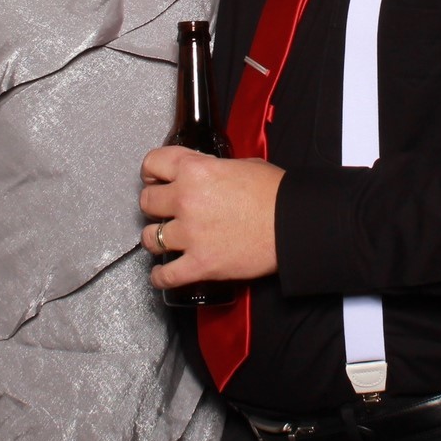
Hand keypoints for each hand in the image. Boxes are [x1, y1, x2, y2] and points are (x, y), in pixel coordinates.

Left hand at [138, 146, 281, 285]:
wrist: (292, 224)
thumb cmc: (275, 195)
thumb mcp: (242, 164)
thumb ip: (213, 168)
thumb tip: (207, 174)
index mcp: (196, 170)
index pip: (153, 163)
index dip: (151, 172)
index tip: (153, 178)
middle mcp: (186, 199)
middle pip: (147, 202)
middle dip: (154, 205)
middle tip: (162, 209)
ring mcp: (190, 234)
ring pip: (150, 237)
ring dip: (156, 238)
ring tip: (165, 240)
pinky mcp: (199, 264)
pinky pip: (166, 275)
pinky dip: (160, 276)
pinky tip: (162, 273)